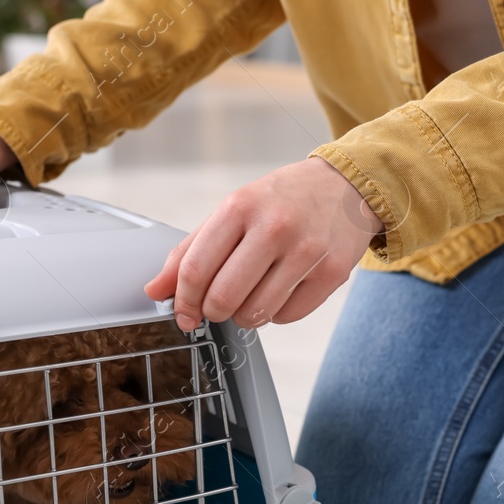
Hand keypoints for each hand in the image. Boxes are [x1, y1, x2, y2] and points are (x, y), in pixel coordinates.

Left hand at [145, 157, 382, 329]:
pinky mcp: (332, 273)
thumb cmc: (284, 200)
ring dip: (246, 315)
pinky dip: (277, 313)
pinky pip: (288, 316)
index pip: (195, 269)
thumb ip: (192, 251)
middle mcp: (274, 227)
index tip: (184, 314)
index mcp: (240, 207)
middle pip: (223, 297)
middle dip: (214, 311)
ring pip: (256, 313)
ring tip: (252, 296)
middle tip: (219, 305)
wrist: (346, 188)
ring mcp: (306, 251)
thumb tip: (157, 291)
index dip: (183, 301)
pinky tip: (281, 291)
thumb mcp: (234, 211)